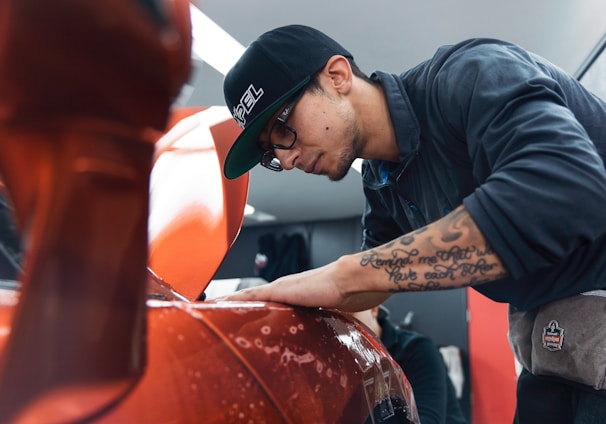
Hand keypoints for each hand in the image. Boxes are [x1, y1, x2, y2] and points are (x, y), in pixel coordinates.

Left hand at [221, 258, 390, 311]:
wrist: (353, 279)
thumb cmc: (347, 293)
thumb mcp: (330, 310)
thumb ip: (321, 319)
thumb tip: (324, 337)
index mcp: (292, 294)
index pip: (263, 301)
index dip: (247, 307)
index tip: (231, 315)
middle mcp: (282, 288)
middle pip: (250, 298)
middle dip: (231, 306)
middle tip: (212, 314)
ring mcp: (280, 288)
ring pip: (247, 296)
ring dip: (229, 303)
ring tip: (209, 309)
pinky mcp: (280, 291)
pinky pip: (252, 295)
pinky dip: (235, 299)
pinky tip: (222, 304)